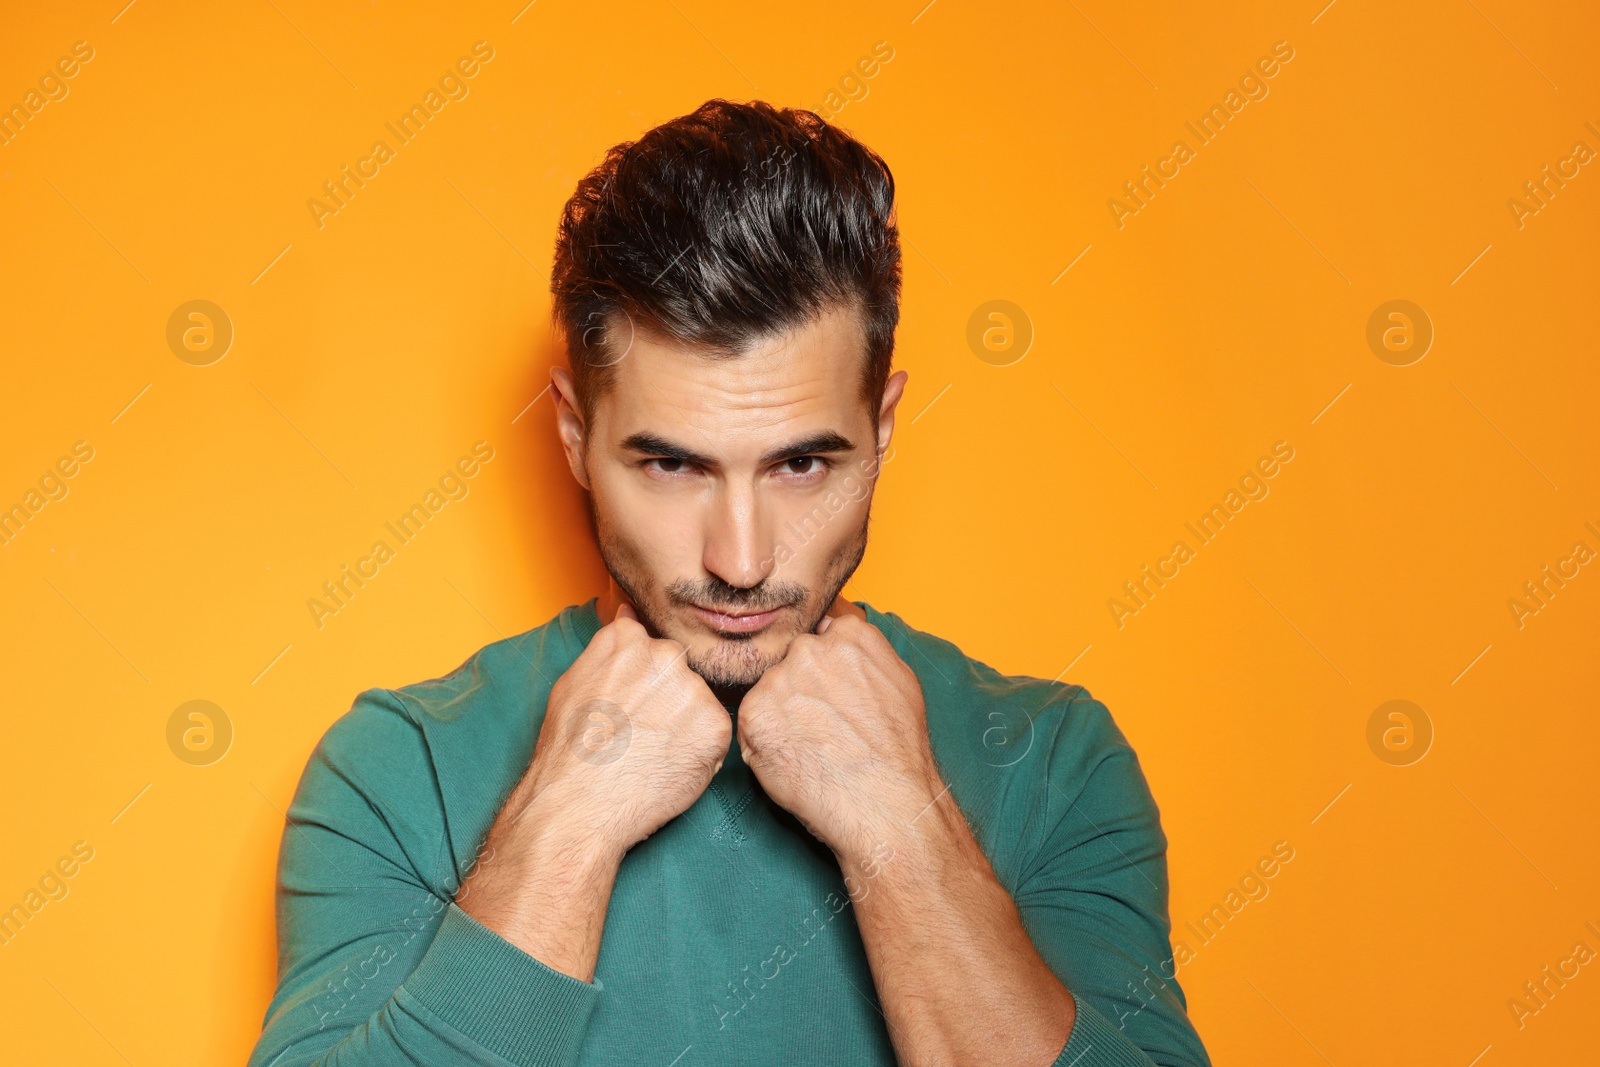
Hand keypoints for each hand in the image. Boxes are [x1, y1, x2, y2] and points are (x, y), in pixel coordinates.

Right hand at [455, 601, 730, 980]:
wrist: (578, 806)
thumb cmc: (568, 752)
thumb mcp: (573, 683)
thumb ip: (607, 646)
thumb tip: (627, 613)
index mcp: (628, 640)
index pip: (649, 646)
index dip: (640, 682)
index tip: (626, 707)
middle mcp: (664, 655)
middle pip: (678, 671)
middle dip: (666, 698)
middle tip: (638, 734)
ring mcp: (692, 688)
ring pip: (698, 701)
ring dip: (686, 723)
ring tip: (650, 753)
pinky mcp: (715, 723)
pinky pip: (715, 731)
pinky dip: (701, 750)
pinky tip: (668, 765)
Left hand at [737, 601, 941, 862]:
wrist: (885, 802)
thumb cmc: (898, 750)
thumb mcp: (900, 680)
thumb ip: (866, 649)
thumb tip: (836, 630)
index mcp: (849, 635)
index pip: (821, 635)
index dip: (825, 670)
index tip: (833, 696)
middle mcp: (811, 649)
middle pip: (792, 661)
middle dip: (801, 688)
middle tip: (823, 726)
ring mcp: (781, 679)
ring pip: (770, 689)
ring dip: (781, 712)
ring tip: (812, 745)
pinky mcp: (755, 711)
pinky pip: (751, 718)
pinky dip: (765, 737)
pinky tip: (795, 755)